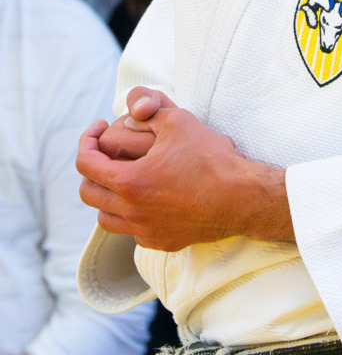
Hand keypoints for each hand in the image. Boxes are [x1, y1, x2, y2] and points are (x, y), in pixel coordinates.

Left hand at [77, 89, 293, 250]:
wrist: (242, 197)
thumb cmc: (211, 158)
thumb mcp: (178, 121)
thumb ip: (148, 113)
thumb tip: (130, 113)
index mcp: (130, 182)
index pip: (86, 163)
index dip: (86, 140)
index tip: (99, 128)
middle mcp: (131, 212)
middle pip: (88, 193)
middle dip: (92, 168)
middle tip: (107, 153)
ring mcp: (145, 231)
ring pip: (104, 218)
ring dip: (107, 196)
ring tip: (123, 178)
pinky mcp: (160, 242)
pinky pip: (131, 231)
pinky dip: (130, 215)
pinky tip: (147, 199)